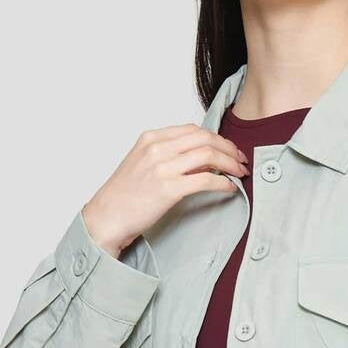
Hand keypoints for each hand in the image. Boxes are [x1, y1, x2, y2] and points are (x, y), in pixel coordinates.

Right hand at [81, 125, 249, 257]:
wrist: (106, 218)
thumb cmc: (124, 196)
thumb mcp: (143, 164)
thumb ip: (170, 156)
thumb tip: (204, 161)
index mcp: (151, 139)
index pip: (193, 130)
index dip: (217, 138)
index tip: (229, 149)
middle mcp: (157, 148)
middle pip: (205, 138)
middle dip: (229, 148)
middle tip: (241, 160)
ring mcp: (162, 167)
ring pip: (209, 156)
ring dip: (231, 164)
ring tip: (240, 173)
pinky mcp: (169, 189)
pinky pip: (207, 180)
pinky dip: (224, 183)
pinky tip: (230, 189)